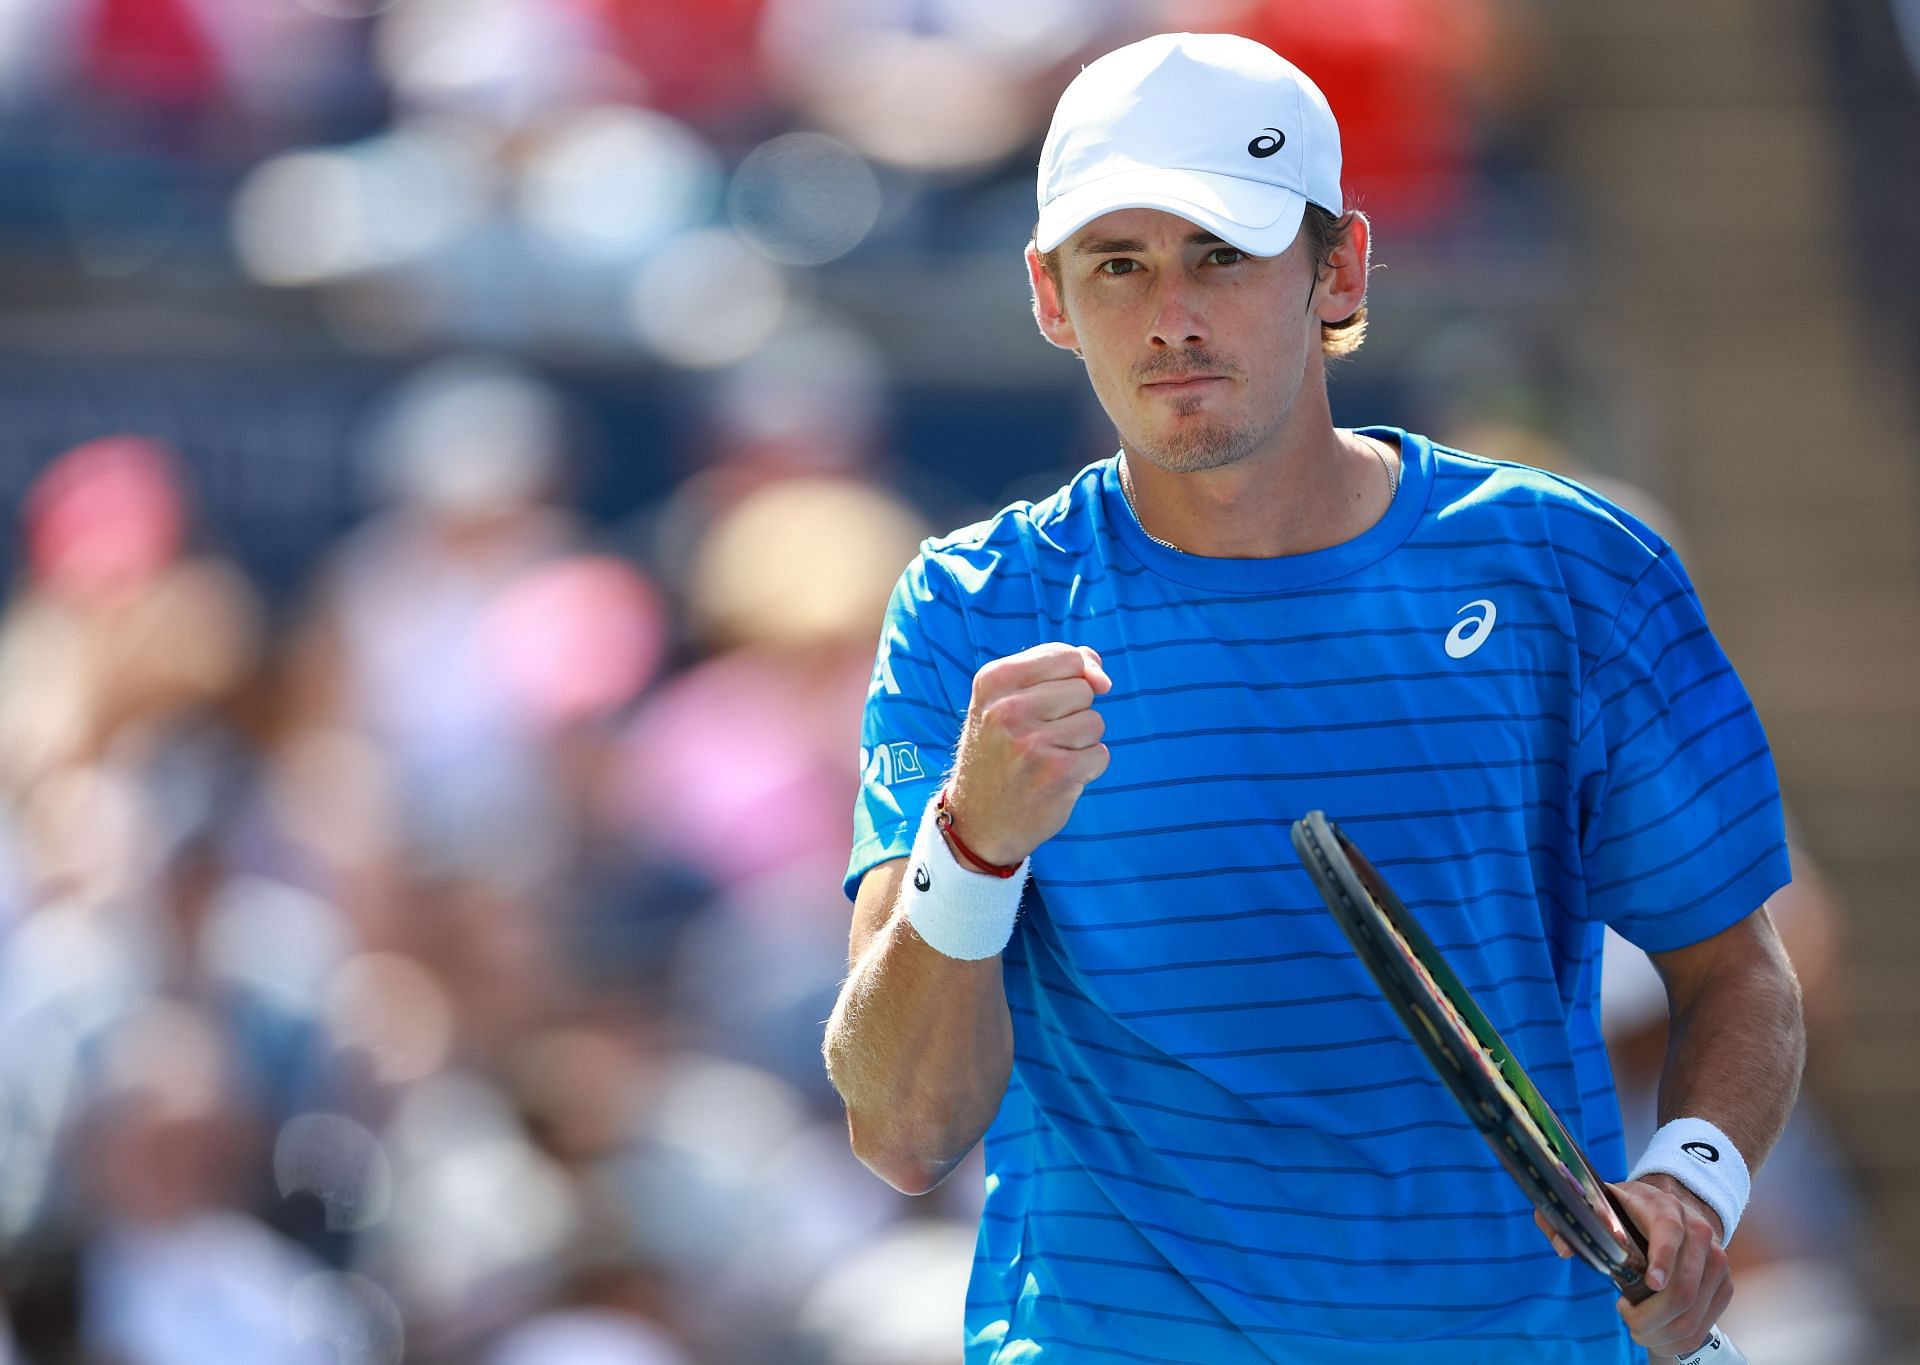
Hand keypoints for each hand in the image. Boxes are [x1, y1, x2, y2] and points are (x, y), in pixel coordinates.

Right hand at [945, 642, 1111, 865]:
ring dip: (1080, 743)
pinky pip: (1100, 754)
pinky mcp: (1057, 773)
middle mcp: (1008, 709)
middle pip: (1084, 689)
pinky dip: (1086, 768)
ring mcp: (1033, 742)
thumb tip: (1102, 678)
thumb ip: (1057, 670)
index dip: (1072, 678)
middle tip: (1037, 738)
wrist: (978, 821)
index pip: (1066, 656)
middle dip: (1072, 713)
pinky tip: (1055, 779)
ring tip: (1045, 758)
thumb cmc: (1000, 751)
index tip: (1046, 704)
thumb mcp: (1008, 699)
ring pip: (1095, 722)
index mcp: (994, 680)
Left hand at [1534, 1177, 1730, 1357]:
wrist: (1672, 1207)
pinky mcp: (1723, 1284)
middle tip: (1627, 1319)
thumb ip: (1569, 1219)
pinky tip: (1658, 1337)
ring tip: (1639, 1330)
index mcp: (1665, 1209)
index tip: (1649, 1283)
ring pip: (1694, 1312)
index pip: (1668, 1233)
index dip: (1661, 1260)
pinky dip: (1680, 1339)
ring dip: (1663, 1332)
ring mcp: (1717, 1261)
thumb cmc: (1628, 1210)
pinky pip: (1706, 1324)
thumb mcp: (1596, 1203)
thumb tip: (1563, 1248)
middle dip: (1651, 1316)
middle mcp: (1699, 1233)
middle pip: (1683, 1288)